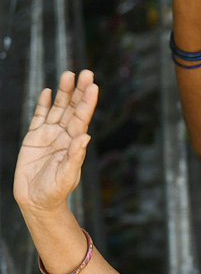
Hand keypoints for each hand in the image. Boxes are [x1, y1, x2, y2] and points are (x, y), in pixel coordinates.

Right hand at [13, 70, 97, 216]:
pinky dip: (43, 104)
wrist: (36, 201)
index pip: (82, 118)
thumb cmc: (55, 192)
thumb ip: (75, 156)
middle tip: (85, 72)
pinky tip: (48, 92)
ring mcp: (49, 135)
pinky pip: (39, 117)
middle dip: (78, 91)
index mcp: (74, 144)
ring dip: (63, 92)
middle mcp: (63, 136)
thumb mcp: (66, 175)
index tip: (93, 86)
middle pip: (72, 108)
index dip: (87, 102)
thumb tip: (85, 136)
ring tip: (68, 75)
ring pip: (57, 109)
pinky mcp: (33, 137)